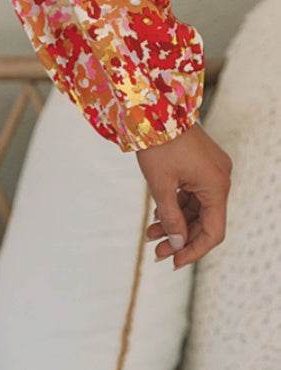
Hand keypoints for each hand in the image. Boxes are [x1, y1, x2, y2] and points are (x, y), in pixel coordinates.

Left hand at [136, 119, 231, 269]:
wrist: (153, 107)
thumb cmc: (157, 144)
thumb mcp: (160, 185)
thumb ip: (170, 217)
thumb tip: (176, 244)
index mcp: (216, 186)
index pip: (213, 231)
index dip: (194, 250)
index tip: (173, 262)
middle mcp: (220, 179)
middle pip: (205, 221)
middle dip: (180, 238)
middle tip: (156, 251)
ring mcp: (212, 171)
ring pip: (197, 207)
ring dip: (175, 223)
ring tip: (150, 235)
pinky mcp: (201, 164)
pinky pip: (193, 193)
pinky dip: (176, 206)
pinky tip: (157, 216)